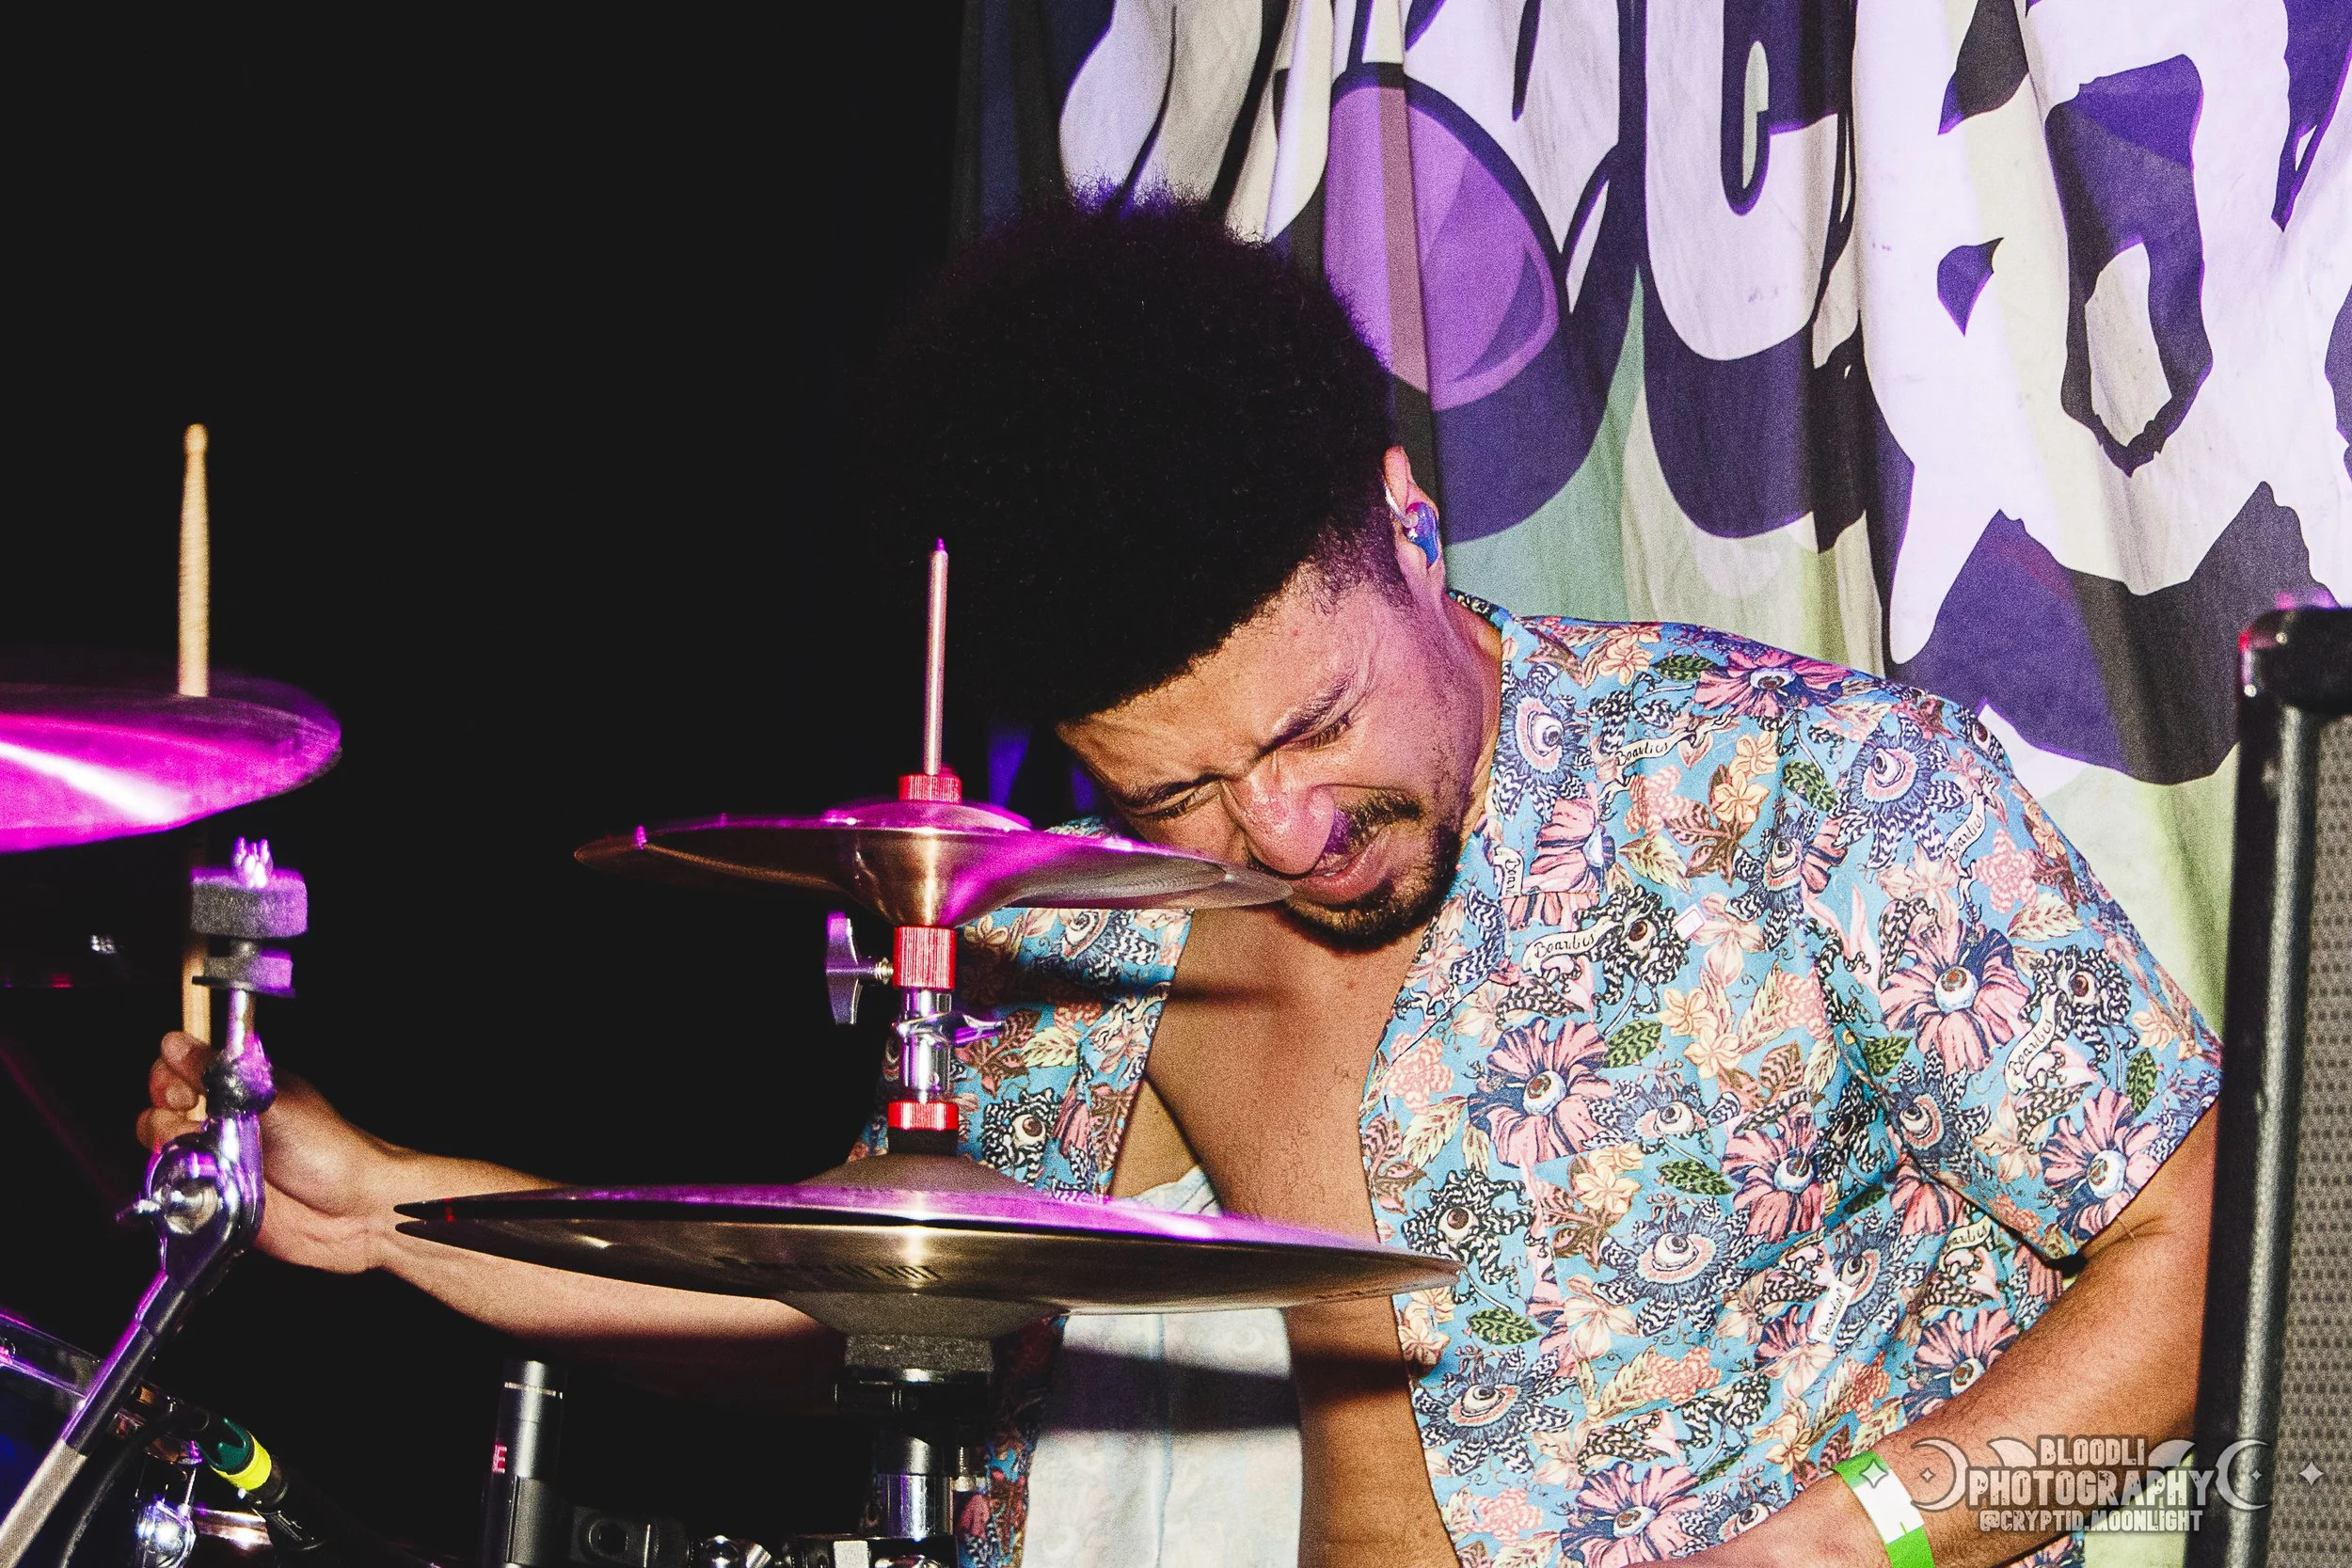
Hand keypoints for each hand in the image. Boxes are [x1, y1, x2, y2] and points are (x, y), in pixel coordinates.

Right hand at [138, 1030, 406, 1274]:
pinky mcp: (209, 1195)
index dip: (172, 1073)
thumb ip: (222, 1076)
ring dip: (170, 1146)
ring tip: (207, 1154)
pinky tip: (202, 1183)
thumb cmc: (328, 1149)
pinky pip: (170, 1185)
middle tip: (193, 1117)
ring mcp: (212, 1156)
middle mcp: (220, 1118)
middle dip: (165, 1108)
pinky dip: (174, 1182)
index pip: (181, 1066)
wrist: (351, 1211)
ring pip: (159, 1143)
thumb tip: (175, 1043)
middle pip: (160, 1102)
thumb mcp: (274, 1103)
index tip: (187, 1089)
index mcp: (239, 1087)